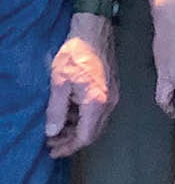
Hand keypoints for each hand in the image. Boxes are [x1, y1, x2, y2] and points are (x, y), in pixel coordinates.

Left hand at [45, 13, 115, 156]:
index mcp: (96, 102)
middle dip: (72, 141)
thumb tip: (52, 133)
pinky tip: (70, 114)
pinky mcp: (112, 88)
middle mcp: (109, 102)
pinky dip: (84, 119)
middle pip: (93, 132)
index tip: (52, 151)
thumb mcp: (59, 83)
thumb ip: (56, 110)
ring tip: (57, 129)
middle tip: (51, 143)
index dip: (69, 147)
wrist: (94, 31)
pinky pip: (99, 112)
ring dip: (78, 130)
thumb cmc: (75, 55)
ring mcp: (113, 95)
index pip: (85, 136)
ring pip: (97, 123)